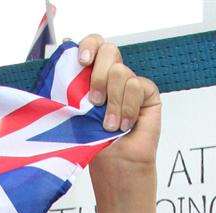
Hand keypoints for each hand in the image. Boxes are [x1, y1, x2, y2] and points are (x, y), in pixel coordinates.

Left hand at [78, 34, 160, 169]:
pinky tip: (126, 124)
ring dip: (113, 103)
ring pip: (121, 72)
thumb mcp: (78, 111)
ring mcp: (131, 84)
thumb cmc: (95, 143)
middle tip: (95, 102)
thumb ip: (75, 87)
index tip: (82, 61)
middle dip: (99, 76)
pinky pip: (137, 86)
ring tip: (110, 125)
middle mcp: (113, 76)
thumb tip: (67, 64)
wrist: (116, 164)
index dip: (90, 46)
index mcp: (93, 76)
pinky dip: (129, 108)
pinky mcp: (148, 93)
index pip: (94, 45)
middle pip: (109, 51)